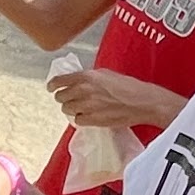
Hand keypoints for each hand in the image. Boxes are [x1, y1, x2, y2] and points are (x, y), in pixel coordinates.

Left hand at [48, 66, 180, 132]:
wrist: (142, 102)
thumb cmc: (128, 86)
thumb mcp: (106, 74)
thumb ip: (88, 77)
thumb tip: (76, 80)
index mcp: (86, 76)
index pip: (59, 81)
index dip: (53, 85)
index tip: (52, 87)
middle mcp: (84, 90)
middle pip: (61, 97)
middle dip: (64, 97)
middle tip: (70, 98)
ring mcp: (87, 106)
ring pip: (67, 110)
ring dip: (72, 108)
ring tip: (81, 107)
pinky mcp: (93, 120)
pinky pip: (77, 121)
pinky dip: (81, 118)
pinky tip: (88, 115)